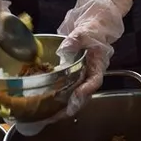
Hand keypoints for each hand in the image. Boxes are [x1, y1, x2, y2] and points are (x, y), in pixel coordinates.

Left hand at [56, 0, 132, 115]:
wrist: (93, 23)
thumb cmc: (93, 27)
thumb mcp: (84, 31)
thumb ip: (74, 41)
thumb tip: (63, 52)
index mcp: (98, 64)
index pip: (94, 81)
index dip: (85, 92)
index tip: (74, 99)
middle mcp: (90, 74)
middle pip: (83, 96)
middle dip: (69, 108)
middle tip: (54, 116)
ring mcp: (81, 77)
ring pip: (73, 97)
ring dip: (61, 108)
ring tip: (45, 117)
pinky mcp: (72, 77)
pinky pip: (65, 92)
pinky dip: (55, 101)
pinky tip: (42, 107)